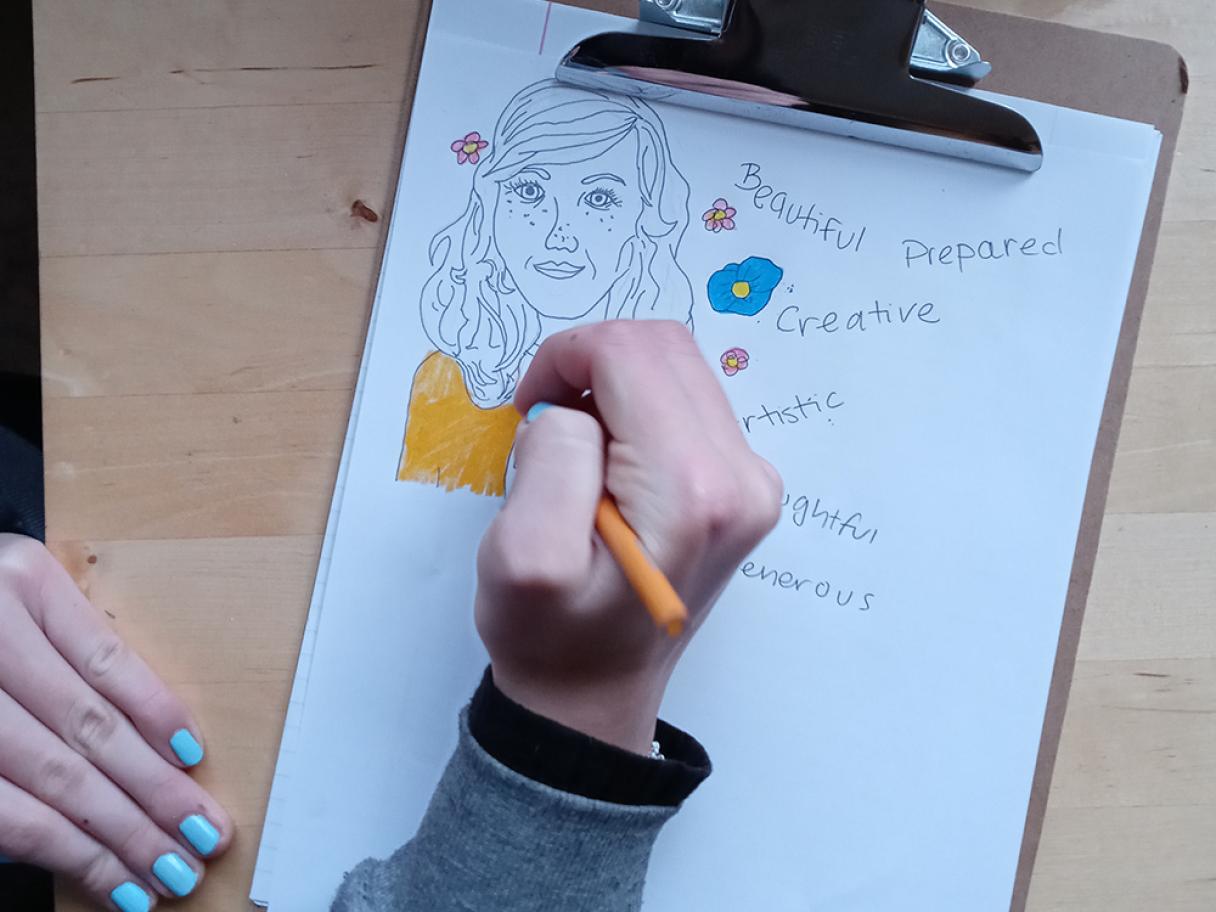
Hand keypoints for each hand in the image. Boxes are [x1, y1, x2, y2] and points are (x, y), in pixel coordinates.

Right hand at [0, 535, 230, 908]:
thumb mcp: (31, 603)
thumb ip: (83, 654)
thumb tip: (171, 747)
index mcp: (22, 584)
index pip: (103, 659)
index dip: (155, 712)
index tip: (196, 759)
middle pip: (84, 726)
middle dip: (154, 791)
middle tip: (207, 835)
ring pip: (51, 779)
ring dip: (121, 836)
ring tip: (172, 870)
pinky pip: (8, 819)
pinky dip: (67, 855)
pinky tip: (112, 879)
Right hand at [475, 321, 781, 752]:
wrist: (595, 693)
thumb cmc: (552, 636)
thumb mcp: (522, 558)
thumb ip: (552, 458)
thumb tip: (577, 410)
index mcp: (691, 488)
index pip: (630, 352)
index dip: (565, 358)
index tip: (530, 408)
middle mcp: (742, 476)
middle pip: (663, 347)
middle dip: (591, 363)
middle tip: (550, 421)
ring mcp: (751, 480)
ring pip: (677, 367)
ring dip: (614, 384)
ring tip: (577, 447)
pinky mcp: (742, 484)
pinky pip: (687, 400)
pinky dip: (637, 407)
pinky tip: (608, 460)